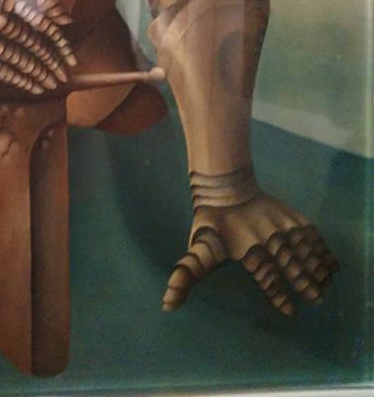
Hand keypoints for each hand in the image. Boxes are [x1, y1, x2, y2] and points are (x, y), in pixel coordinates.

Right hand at [0, 0, 76, 93]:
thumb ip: (26, 7)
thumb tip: (61, 22)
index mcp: (5, 1)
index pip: (40, 23)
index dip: (58, 43)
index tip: (69, 57)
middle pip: (31, 44)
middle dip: (50, 62)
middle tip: (62, 75)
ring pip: (18, 60)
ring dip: (38, 74)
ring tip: (50, 84)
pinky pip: (1, 72)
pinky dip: (20, 80)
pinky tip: (32, 86)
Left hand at [163, 192, 338, 315]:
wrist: (224, 187)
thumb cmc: (210, 224)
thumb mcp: (197, 250)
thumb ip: (185, 277)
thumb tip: (167, 305)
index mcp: (246, 251)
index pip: (265, 276)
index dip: (278, 294)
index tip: (289, 311)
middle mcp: (266, 239)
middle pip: (289, 264)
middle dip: (304, 282)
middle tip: (316, 298)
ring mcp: (280, 226)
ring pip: (303, 250)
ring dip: (316, 268)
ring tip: (325, 285)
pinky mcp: (290, 216)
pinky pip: (310, 235)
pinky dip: (322, 249)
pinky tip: (331, 265)